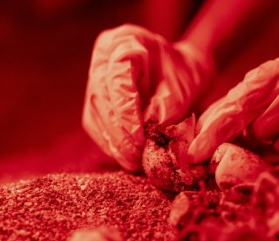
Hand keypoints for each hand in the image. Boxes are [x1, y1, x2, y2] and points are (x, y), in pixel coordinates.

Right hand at [83, 24, 212, 170]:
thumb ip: (166, 107)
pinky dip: (110, 143)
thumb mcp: (183, 86)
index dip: (126, 113)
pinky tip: (125, 157)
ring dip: (113, 142)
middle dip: (119, 133)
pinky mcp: (96, 99)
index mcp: (124, 41)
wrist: (182, 70)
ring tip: (132, 162)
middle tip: (136, 157)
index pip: (116, 81)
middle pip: (100, 99)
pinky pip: (96, 124)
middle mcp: (103, 58)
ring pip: (94, 114)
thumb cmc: (184, 74)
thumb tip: (148, 133)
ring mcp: (95, 78)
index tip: (139, 139)